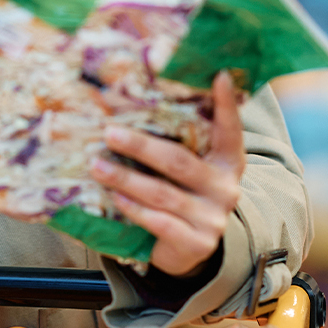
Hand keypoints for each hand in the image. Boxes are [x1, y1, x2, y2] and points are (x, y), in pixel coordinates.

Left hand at [90, 72, 245, 276]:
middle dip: (140, 147)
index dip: (227, 105)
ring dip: (125, 179)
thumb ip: (180, 144)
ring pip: (162, 193)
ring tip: (97, 165)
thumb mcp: (190, 170)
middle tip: (110, 133)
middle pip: (179, 162)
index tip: (219, 76)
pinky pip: (159, 221)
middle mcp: (226, 188)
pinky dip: (134, 208)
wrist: (189, 250)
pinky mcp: (196, 243)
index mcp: (227, 162)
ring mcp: (212, 218)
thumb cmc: (182, 195)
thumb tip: (139, 102)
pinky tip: (115, 197)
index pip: (230, 130)